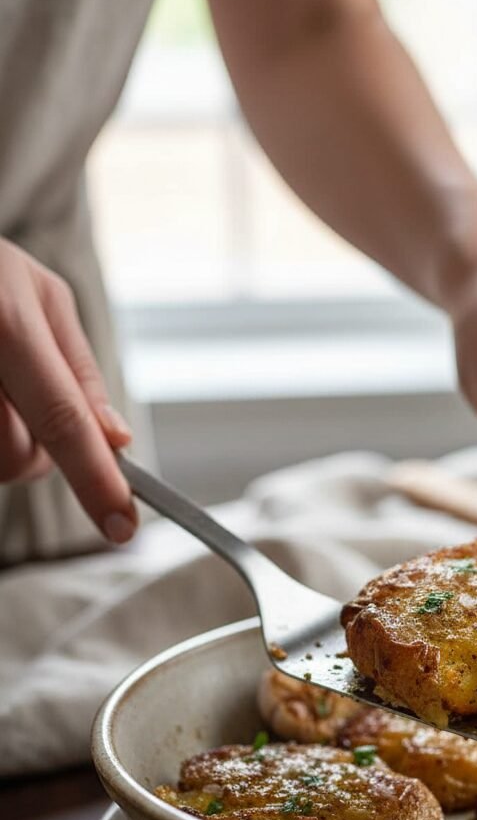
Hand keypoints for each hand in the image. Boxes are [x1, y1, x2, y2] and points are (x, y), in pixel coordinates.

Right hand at [0, 238, 136, 542]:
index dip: (96, 480)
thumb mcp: (37, 292)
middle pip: (15, 457)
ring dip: (3, 441)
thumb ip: (78, 370)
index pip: (61, 420)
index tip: (122, 527)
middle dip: (35, 452)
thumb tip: (115, 440)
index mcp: (2, 318)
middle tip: (22, 398)